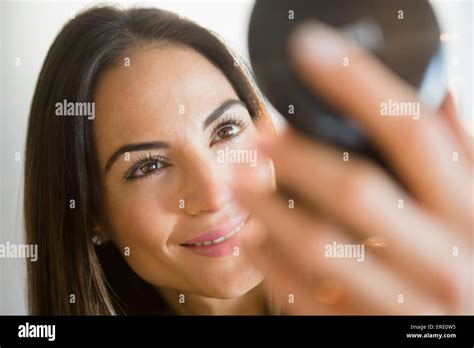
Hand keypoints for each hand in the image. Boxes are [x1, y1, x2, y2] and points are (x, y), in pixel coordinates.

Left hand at [233, 23, 472, 314]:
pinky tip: (252, 235)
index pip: (412, 132)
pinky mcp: (365, 332)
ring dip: (268, 207)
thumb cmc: (471, 266)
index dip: (358, 83)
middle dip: (297, 155)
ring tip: (236, 180)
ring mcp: (403, 303)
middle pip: (357, 189)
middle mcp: (442, 260)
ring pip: (320, 245)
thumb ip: (460, 156)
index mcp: (470, 216)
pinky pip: (304, 297)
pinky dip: (270, 261)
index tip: (311, 51)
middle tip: (256, 135)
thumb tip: (437, 95)